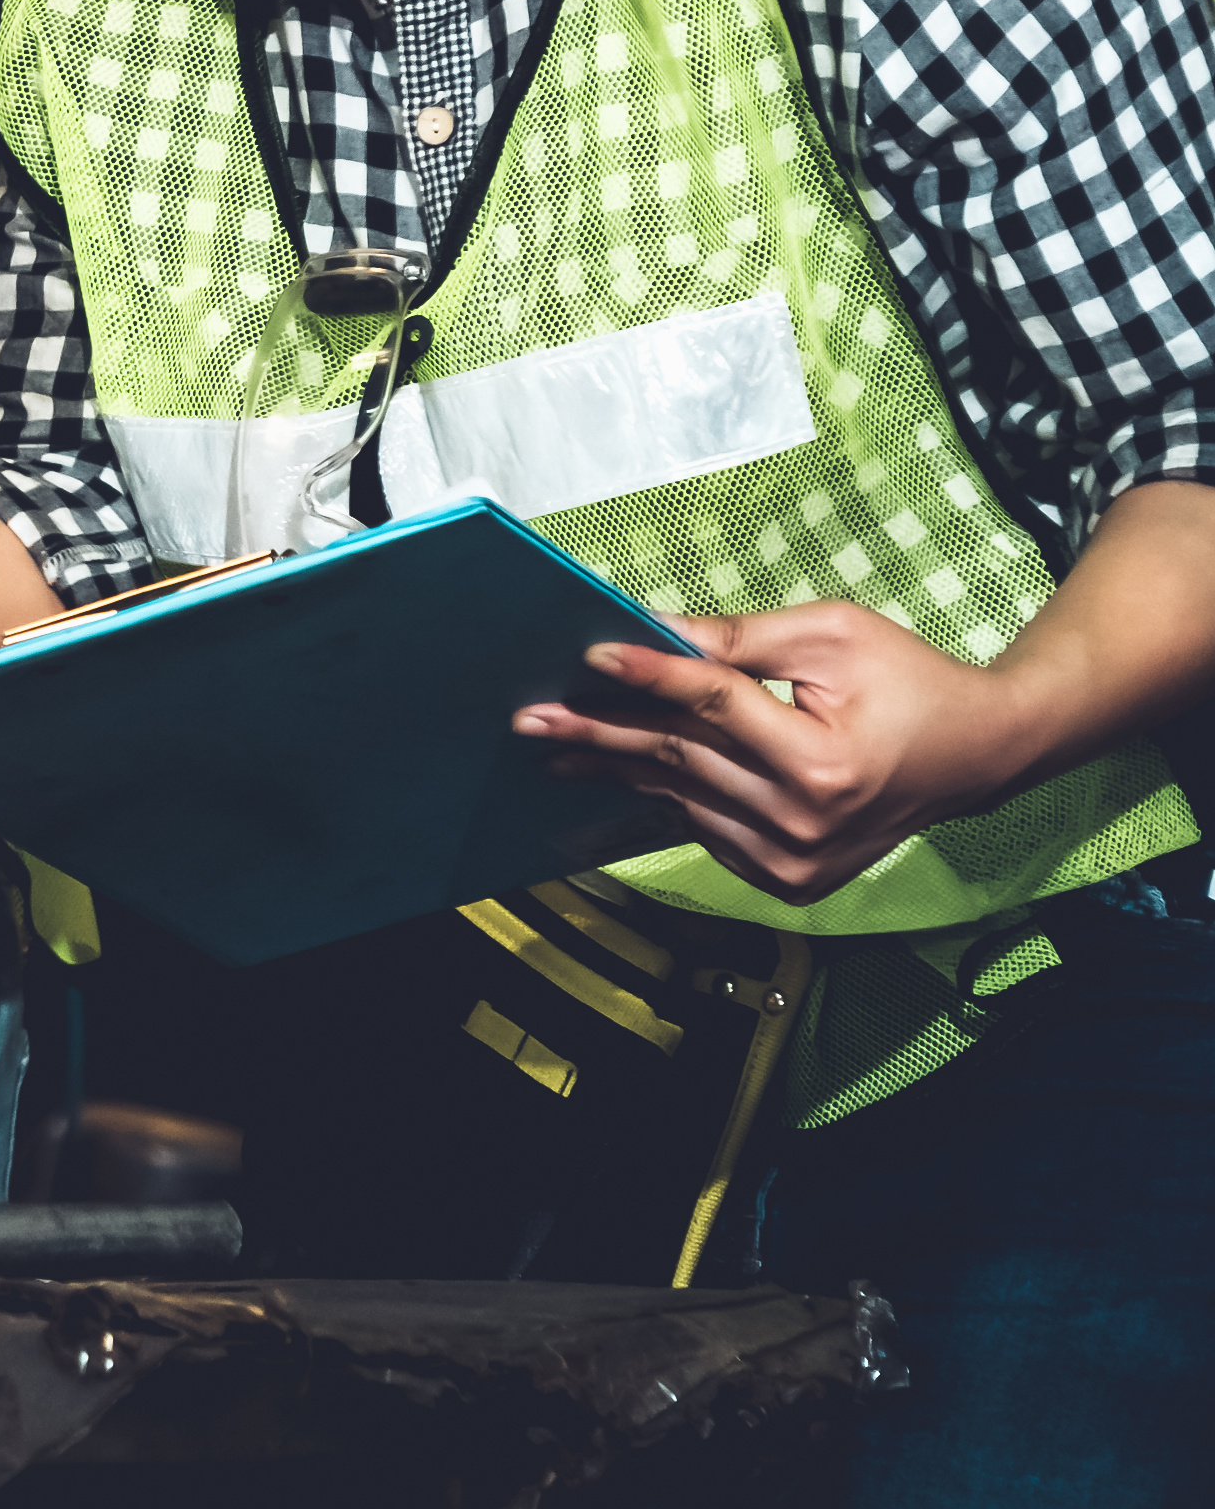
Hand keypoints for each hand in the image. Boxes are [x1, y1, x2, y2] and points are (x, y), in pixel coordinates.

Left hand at [513, 603, 1052, 903]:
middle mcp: (805, 822)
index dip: (649, 675)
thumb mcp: (831, 635)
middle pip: (681, 758)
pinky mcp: (789, 878)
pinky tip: (618, 771)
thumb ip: (738, 639)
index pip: (712, 707)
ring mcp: (795, 861)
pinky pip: (705, 826)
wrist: (976, 754)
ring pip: (682, 797)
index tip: (590, 653)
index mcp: (823, 763)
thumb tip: (653, 630)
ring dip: (616, 766)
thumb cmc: (908, 680)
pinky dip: (663, 795)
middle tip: (532, 717)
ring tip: (556, 744)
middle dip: (601, 730)